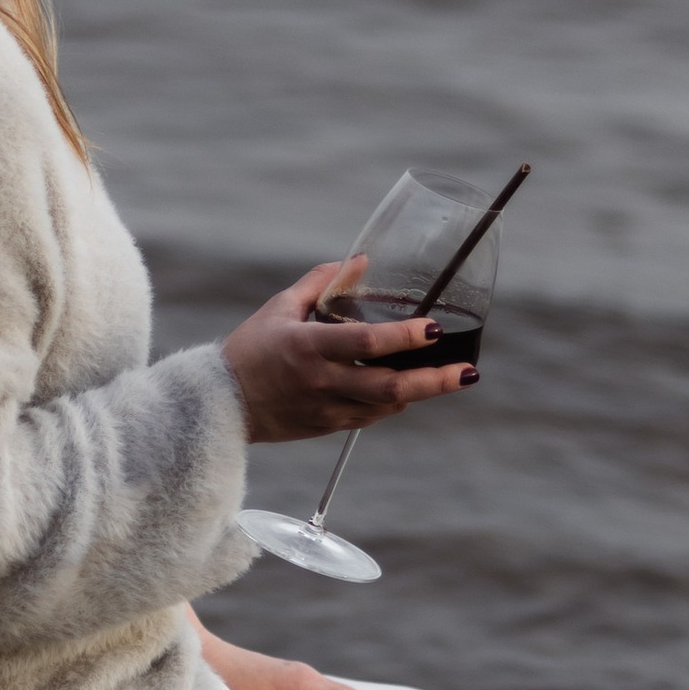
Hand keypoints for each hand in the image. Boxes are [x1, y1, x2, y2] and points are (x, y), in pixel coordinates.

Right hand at [220, 258, 476, 445]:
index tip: (433, 327)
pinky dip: (394, 402)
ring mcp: (327, 410)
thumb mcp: (281, 307)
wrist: (220, 405)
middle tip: (468, 372)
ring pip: (386, 406)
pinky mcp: (328, 427)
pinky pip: (372, 416)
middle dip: (434, 381)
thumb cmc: (252, 349)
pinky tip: (409, 388)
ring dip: (420, 391)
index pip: (366, 343)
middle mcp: (321, 382)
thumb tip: (361, 262)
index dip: (403, 337)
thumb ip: (323, 282)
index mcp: (308, 347)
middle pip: (389, 388)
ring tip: (450, 375)